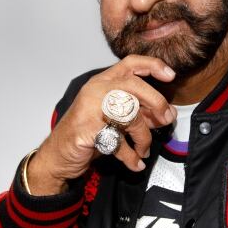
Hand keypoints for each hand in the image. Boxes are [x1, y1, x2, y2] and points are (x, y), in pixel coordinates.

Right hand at [27, 55, 177, 194]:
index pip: (130, 63)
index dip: (152, 65)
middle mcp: (97, 90)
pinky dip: (131, 156)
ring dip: (144, 137)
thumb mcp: (117, 118)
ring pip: (129, 115)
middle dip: (156, 102)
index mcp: (104, 82)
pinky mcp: (87, 129)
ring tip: (144, 150)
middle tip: (166, 119)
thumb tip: (168, 113)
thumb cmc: (88, 133)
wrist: (58, 156)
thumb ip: (140, 112)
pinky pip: (119, 141)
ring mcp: (90, 108)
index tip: (170, 75)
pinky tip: (136, 163)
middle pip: (134, 86)